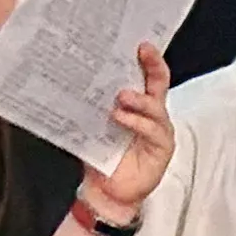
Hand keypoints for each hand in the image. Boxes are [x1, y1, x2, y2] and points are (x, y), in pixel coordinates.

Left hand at [80, 44, 176, 214]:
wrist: (105, 192)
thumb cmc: (101, 157)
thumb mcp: (94, 125)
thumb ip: (92, 105)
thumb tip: (73, 78)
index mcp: (139, 105)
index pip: (148, 77)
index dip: (148, 59)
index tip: (139, 43)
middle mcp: (153, 115)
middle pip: (160, 84)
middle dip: (154, 65)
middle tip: (142, 51)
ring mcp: (159, 132)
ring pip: (156, 108)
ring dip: (138, 99)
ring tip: (120, 95)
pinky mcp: (162, 149)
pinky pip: (153, 131)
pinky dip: (136, 122)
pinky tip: (120, 117)